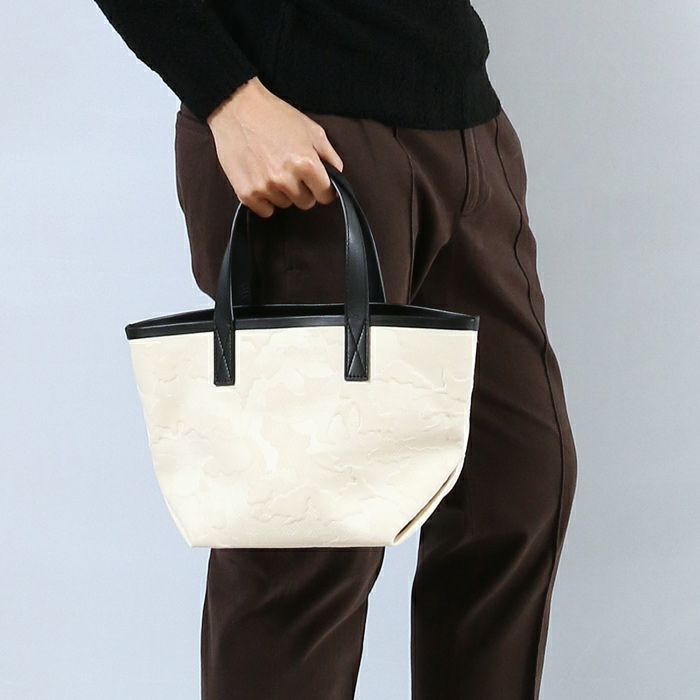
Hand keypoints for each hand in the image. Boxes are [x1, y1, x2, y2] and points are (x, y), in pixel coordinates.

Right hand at [207, 77, 343, 217]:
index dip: (323, 189)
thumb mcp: (311, 129)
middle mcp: (286, 179)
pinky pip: (265, 210)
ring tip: (272, 168)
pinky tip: (260, 179)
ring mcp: (265, 188)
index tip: (317, 183)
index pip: (326, 196)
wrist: (236, 108)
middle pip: (305, 203)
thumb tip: (337, 176)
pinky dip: (264, 199)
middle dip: (303, 190)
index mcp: (306, 164)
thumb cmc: (275, 116)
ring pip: (285, 205)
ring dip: (282, 192)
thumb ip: (329, 155)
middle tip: (291, 170)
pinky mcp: (246, 193)